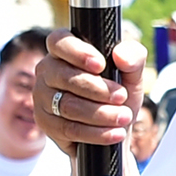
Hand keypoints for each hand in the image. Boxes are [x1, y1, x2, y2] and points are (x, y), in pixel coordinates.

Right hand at [37, 29, 146, 158]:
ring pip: (68, 105)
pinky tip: (115, 133)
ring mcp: (42, 97)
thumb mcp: (132, 75)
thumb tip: (120, 55)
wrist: (115, 128)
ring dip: (100, 113)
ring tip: (124, 117)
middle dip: (98, 89)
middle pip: (65, 77)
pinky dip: (96, 133)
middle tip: (122, 97)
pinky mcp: (46, 123)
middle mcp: (47, 70)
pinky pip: (68, 129)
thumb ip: (133, 58)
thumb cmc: (119, 93)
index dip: (78, 52)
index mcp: (64, 50)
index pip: (59, 42)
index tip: (101, 65)